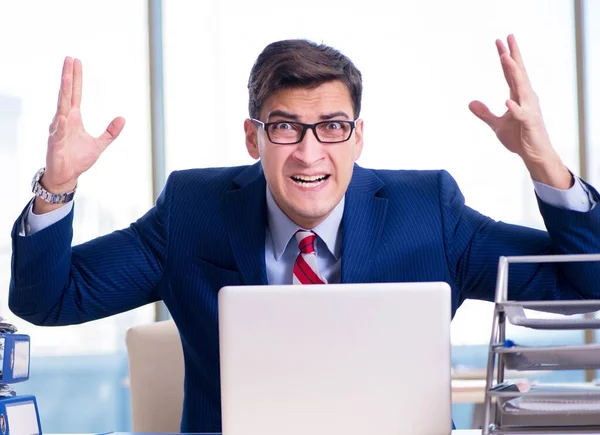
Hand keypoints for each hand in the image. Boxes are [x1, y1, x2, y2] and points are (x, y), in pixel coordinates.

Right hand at [44, 57, 124, 191]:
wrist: (67, 176)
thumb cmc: (78, 158)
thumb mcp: (99, 144)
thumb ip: (111, 132)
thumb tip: (123, 118)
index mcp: (73, 118)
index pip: (75, 93)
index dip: (76, 78)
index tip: (75, 61)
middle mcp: (64, 120)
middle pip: (66, 94)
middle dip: (68, 77)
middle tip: (69, 59)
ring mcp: (58, 130)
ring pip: (61, 108)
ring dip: (63, 93)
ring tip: (66, 78)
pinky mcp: (55, 144)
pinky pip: (58, 133)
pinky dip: (60, 125)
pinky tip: (63, 117)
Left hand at [469, 35, 571, 188]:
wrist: (534, 155)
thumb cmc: (519, 138)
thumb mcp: (497, 124)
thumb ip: (485, 113)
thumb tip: (470, 103)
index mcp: (518, 96)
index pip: (510, 73)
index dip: (505, 57)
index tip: (500, 42)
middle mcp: (526, 98)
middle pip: (518, 73)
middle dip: (513, 55)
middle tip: (508, 37)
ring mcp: (529, 109)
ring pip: (520, 87)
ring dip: (513, 73)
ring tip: (505, 58)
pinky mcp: (529, 123)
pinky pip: (521, 114)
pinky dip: (514, 107)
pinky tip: (507, 100)